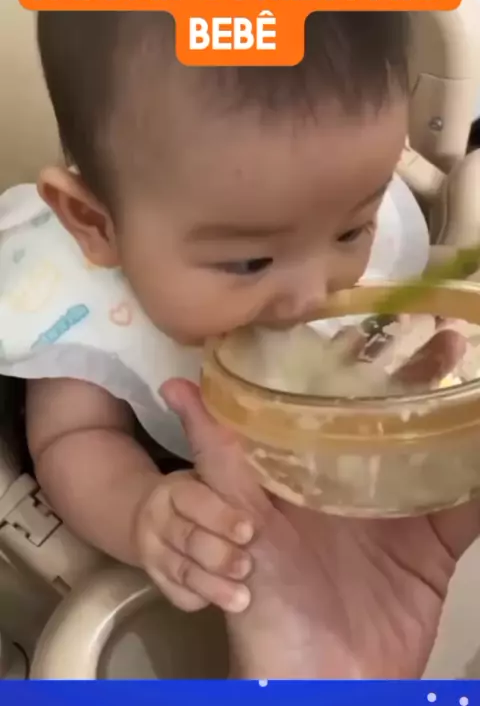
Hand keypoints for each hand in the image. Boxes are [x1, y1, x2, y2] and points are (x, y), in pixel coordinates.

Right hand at [134, 470, 254, 612]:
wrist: (160, 524)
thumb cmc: (210, 498)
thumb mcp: (216, 478)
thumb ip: (230, 464)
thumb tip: (243, 426)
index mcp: (177, 489)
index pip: (195, 500)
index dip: (221, 516)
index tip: (250, 529)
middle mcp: (160, 520)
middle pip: (187, 538)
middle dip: (219, 554)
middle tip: (247, 566)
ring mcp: (155, 553)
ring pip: (182, 571)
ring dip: (213, 585)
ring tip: (243, 598)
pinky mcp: (159, 582)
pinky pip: (178, 594)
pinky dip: (200, 599)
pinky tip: (225, 605)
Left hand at [163, 324, 479, 678]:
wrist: (316, 684)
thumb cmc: (263, 598)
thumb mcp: (234, 516)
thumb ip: (217, 455)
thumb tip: (177, 386)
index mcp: (309, 469)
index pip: (332, 403)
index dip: (354, 362)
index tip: (374, 319)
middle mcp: (354, 483)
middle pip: (391, 421)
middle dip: (415, 380)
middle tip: (442, 337)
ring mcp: (398, 515)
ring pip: (433, 453)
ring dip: (455, 419)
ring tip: (471, 375)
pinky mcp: (433, 550)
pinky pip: (466, 510)